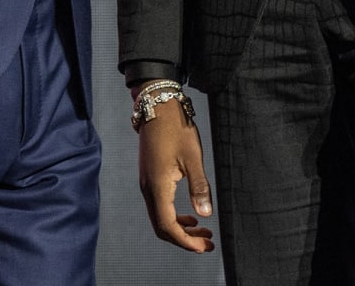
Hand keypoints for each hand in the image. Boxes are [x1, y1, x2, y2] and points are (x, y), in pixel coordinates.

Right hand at [136, 97, 215, 252]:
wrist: (157, 107)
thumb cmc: (176, 128)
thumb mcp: (193, 157)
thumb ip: (199, 186)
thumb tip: (206, 214)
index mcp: (158, 186)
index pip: (168, 226)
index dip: (185, 241)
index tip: (204, 246)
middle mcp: (148, 189)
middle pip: (162, 227)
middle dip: (184, 239)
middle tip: (207, 243)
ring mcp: (147, 184)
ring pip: (160, 218)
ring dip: (180, 229)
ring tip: (203, 232)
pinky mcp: (150, 178)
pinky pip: (159, 207)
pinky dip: (174, 216)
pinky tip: (190, 215)